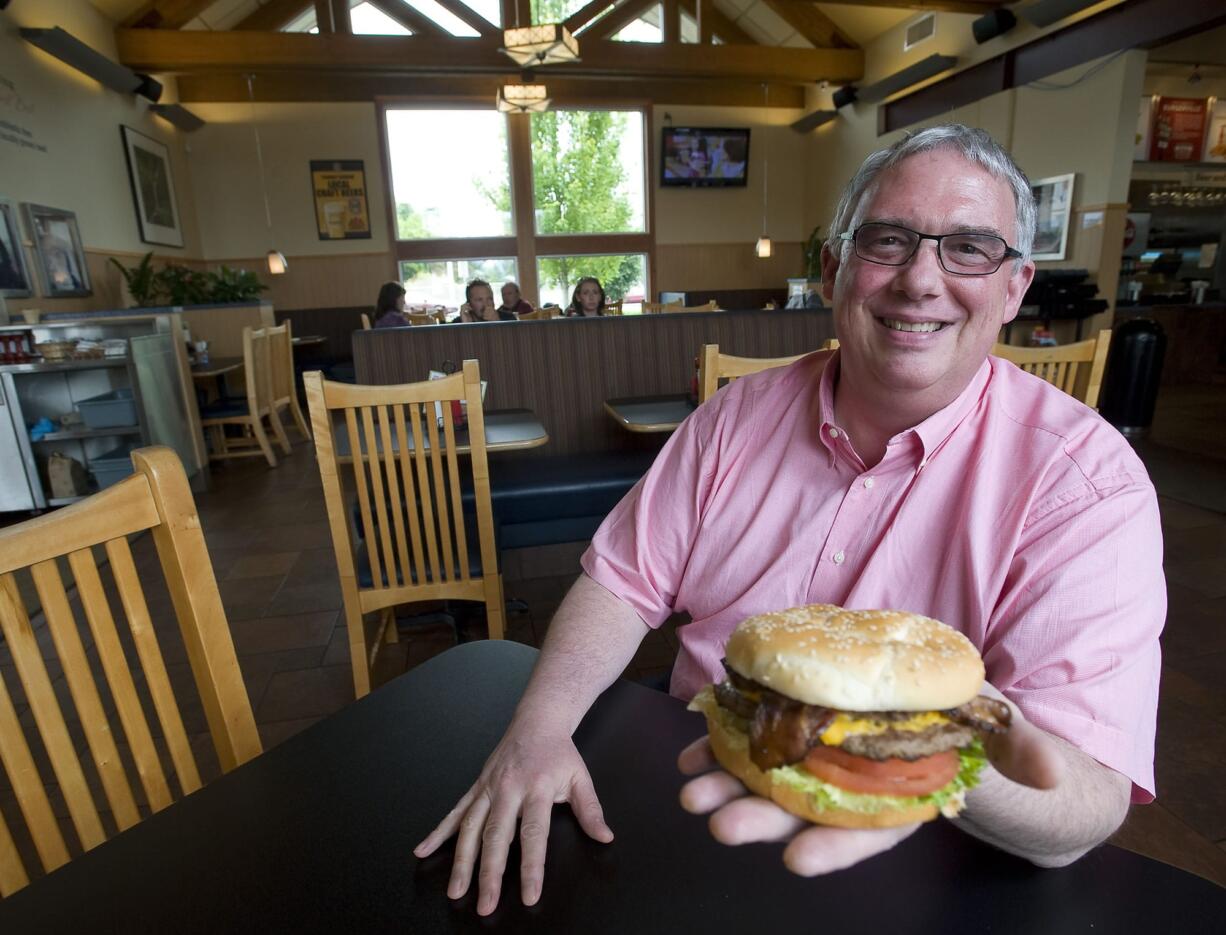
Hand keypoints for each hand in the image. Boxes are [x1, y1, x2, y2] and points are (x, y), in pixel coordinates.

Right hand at [414, 726, 613, 915]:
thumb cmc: (559, 753)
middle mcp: (508, 789)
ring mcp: (488, 787)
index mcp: (536, 788)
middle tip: (485, 905)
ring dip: (461, 861)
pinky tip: (423, 850)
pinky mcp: (476, 786)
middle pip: (496, 836)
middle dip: (489, 873)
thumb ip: (590, 810)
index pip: (534, 833)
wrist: (537, 720)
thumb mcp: (580, 778)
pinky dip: (438, 832)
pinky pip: (455, 812)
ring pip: (470, 828)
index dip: (531, 866)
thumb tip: (605, 836)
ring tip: (455, 890)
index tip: (529, 895)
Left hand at [677, 690, 1063, 875]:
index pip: (866, 834)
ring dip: (727, 786)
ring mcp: (817, 762)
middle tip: (718, 823)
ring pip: (767, 783)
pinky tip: (693, 749)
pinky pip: (752, 741)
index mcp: (898, 798)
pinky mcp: (792, 729)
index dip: (836, 849)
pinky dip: (721, 746)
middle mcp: (851, 789)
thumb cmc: (968, 723)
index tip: (799, 861)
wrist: (935, 697)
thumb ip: (1019, 750)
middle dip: (760, 820)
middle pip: (802, 813)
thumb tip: (1053, 774)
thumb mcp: (1000, 730)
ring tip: (691, 791)